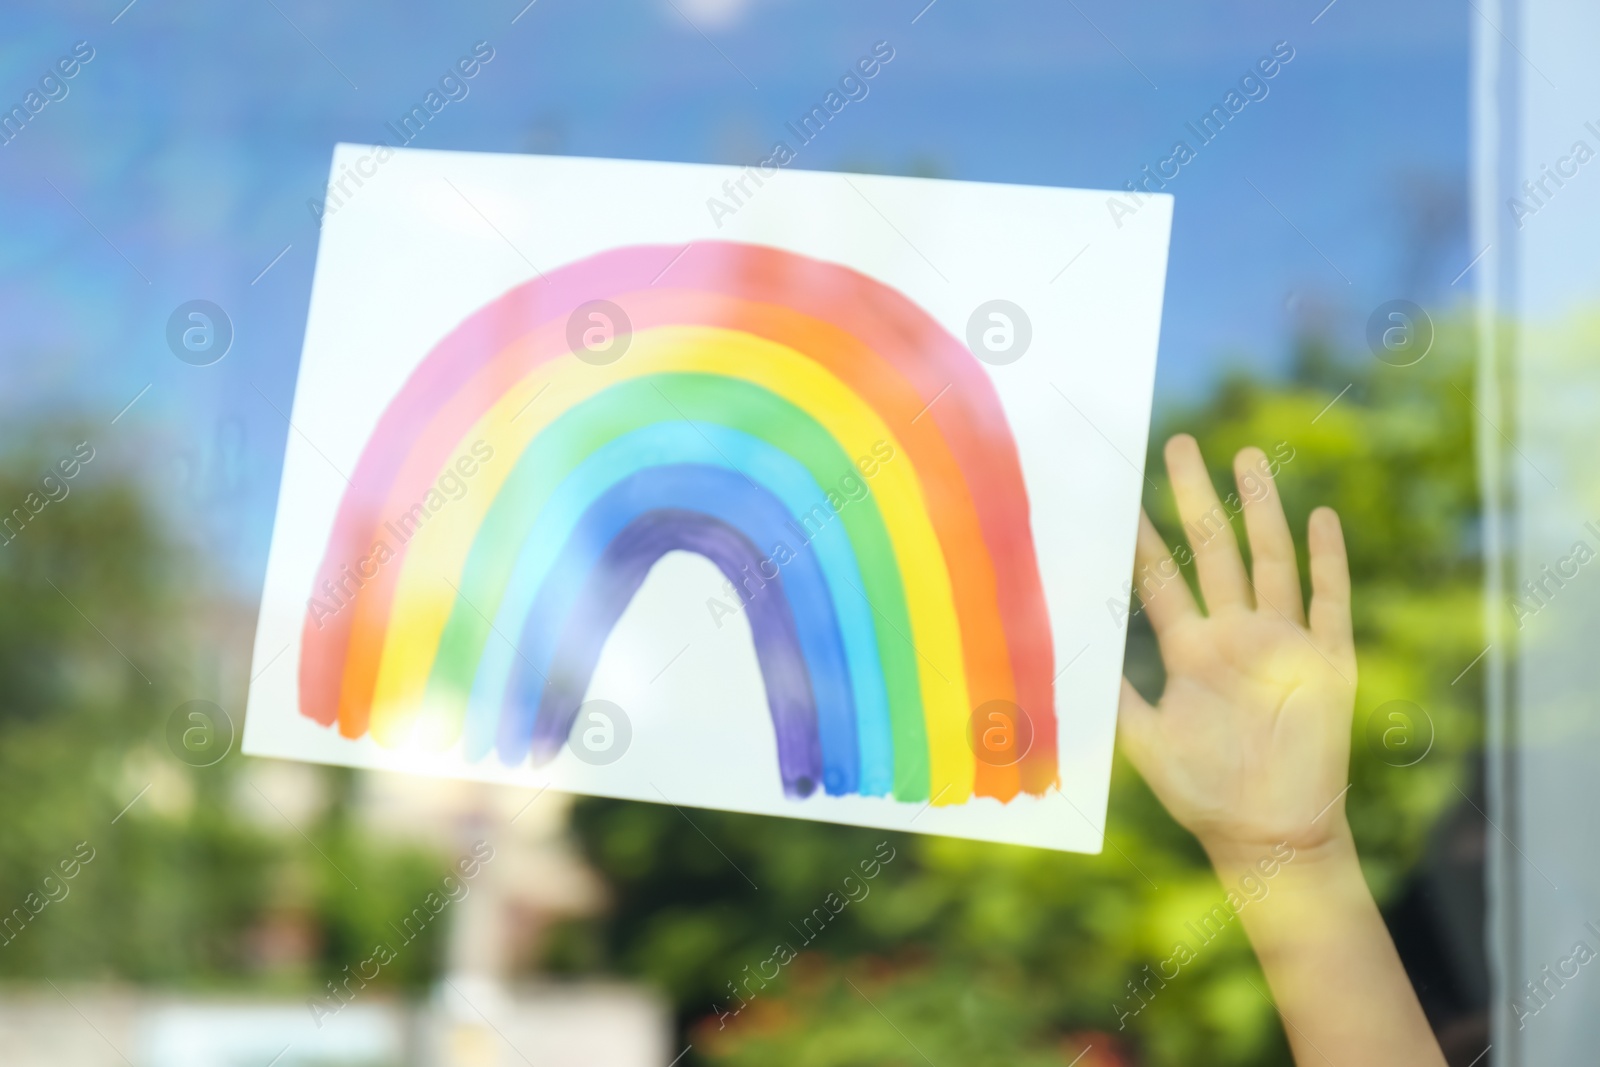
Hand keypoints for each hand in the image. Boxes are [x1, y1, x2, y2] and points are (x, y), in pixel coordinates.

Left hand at [1117, 435, 1356, 864]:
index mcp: (1191, 651)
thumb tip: (1059, 655)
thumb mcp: (1145, 742)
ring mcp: (1283, 644)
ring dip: (1261, 508)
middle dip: (1196, 498)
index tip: (1119, 494)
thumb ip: (1111, 697)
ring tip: (1246, 455)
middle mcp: (1236, 635)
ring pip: (1270, 559)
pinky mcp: (1327, 664)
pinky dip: (1327, 560)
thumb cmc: (1205, 794)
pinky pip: (1329, 602)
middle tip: (1179, 444)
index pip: (1160, 580)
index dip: (1139, 538)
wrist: (1270, 837)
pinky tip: (1320, 516)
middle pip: (1213, 549)